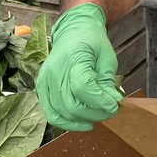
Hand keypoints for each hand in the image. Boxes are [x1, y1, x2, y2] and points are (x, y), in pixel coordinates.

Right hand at [37, 3, 122, 130]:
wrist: (73, 33)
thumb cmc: (92, 43)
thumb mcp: (107, 59)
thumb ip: (109, 83)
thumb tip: (114, 103)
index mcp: (73, 56)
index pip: (83, 87)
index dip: (100, 102)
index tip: (115, 106)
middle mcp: (55, 70)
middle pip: (72, 104)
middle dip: (95, 113)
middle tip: (110, 111)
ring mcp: (45, 80)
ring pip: (62, 113)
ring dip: (84, 120)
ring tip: (98, 114)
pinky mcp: (41, 89)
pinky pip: (51, 114)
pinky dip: (68, 123)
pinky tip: (83, 123)